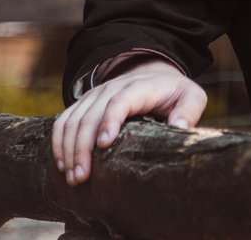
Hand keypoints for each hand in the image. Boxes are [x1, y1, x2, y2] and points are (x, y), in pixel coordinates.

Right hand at [52, 58, 206, 185]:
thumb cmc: (173, 93)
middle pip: (91, 115)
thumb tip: (179, 127)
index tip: (103, 145)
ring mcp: (95, 95)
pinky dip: (59, 142)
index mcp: (140, 87)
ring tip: (72, 177)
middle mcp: (113, 88)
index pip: (120, 101)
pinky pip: (64, 121)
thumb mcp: (191, 96)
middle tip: (82, 177)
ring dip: (68, 149)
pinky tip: (62, 164)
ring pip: (73, 120)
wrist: (153, 74)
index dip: (110, 121)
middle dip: (83, 147)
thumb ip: (189, 110)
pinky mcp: (84, 104)